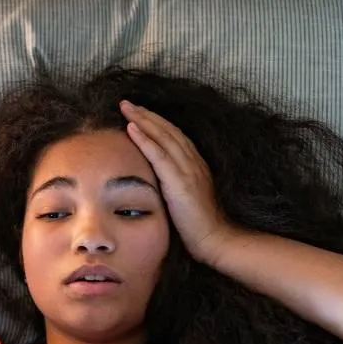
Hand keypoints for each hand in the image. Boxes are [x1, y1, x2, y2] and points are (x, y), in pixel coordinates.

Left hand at [121, 100, 238, 264]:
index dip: (156, 123)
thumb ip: (173, 187)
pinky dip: (145, 139)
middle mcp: (193, 163)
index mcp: (195, 166)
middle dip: (147, 115)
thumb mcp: (184, 200)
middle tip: (127, 103)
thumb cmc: (198, 228)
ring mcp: (188, 170)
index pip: (174, 137)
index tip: (139, 113)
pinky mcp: (180, 182)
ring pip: (163, 137)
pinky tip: (131, 128)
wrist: (215, 240)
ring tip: (126, 108)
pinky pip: (159, 155)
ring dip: (143, 120)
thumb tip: (154, 185)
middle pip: (168, 131)